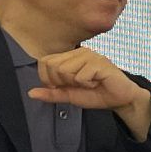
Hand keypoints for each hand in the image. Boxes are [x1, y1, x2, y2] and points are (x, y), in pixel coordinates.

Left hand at [28, 47, 150, 135]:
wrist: (120, 99)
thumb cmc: (97, 94)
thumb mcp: (69, 95)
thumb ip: (51, 94)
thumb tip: (30, 93)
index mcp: (70, 56)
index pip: (44, 62)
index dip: (49, 79)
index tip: (65, 86)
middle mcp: (79, 52)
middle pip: (53, 66)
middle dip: (62, 82)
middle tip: (79, 85)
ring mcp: (90, 55)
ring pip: (64, 70)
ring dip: (76, 83)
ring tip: (89, 84)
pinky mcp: (99, 62)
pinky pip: (80, 76)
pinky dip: (87, 85)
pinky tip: (97, 83)